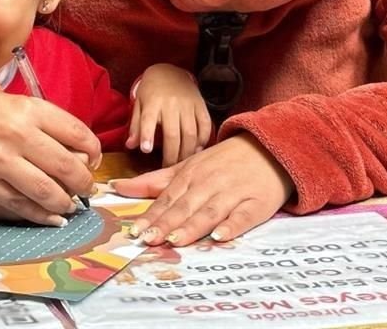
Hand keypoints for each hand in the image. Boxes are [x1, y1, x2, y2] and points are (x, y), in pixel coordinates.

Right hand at [0, 89, 100, 226]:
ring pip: (45, 191)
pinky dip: (41, 215)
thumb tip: (83, 157)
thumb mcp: (23, 105)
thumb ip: (51, 127)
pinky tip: (54, 218)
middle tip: (87, 189)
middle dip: (84, 183)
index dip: (94, 151)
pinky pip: (19, 205)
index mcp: (31, 111)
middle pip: (67, 166)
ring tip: (70, 204)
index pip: (77, 133)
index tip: (94, 161)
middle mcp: (17, 135)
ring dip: (65, 203)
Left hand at [112, 133, 293, 245]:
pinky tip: (219, 236)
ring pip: (210, 212)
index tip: (134, 231)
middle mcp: (209, 184)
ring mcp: (233, 194)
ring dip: (192, 227)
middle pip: (185, 207)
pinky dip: (231, 227)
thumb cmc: (224, 161)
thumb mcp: (189, 165)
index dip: (151, 215)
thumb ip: (155, 180)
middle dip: (166, 223)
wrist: (268, 147)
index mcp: (191, 175)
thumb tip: (118, 187)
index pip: (167, 199)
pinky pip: (243, 217)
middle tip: (148, 240)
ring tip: (175, 240)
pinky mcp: (256, 204)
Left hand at [127, 63, 211, 166]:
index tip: (146, 150)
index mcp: (153, 102)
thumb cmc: (152, 92)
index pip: (148, 120)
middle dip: (171, 155)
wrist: (170, 72)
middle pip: (173, 133)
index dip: (147, 135)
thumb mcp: (139, 104)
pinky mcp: (201, 105)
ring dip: (187, 152)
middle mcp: (171, 104)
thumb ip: (136, 126)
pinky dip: (203, 140)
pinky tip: (197, 150)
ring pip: (190, 132)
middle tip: (168, 169)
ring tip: (183, 164)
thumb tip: (131, 145)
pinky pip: (206, 125)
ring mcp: (188, 104)